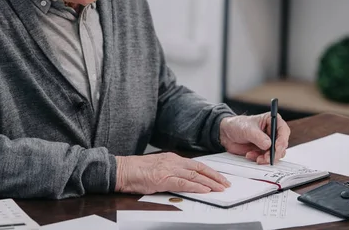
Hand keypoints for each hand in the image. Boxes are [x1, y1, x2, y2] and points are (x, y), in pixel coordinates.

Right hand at [115, 152, 230, 193]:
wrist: (122, 170)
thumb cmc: (136, 171)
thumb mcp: (157, 168)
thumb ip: (170, 171)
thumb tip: (182, 179)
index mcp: (172, 158)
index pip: (196, 164)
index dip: (210, 172)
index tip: (219, 178)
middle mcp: (173, 161)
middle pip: (200, 169)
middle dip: (215, 176)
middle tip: (226, 184)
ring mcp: (169, 169)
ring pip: (195, 176)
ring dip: (210, 183)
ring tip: (220, 188)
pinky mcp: (163, 179)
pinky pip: (184, 183)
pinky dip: (196, 187)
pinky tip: (205, 190)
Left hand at [219, 113, 290, 163]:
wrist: (227, 134)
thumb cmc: (237, 125)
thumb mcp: (247, 129)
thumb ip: (258, 137)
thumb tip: (268, 145)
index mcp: (272, 120)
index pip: (283, 130)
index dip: (282, 140)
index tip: (276, 148)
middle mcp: (273, 131)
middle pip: (282, 144)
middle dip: (274, 153)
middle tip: (265, 158)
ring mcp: (270, 142)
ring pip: (276, 154)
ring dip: (266, 158)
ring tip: (255, 157)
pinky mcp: (265, 151)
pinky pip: (267, 158)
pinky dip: (260, 159)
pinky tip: (250, 155)